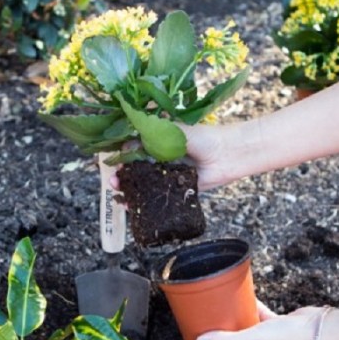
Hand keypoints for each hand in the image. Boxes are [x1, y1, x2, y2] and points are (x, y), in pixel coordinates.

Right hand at [109, 123, 244, 191]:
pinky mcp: (175, 190)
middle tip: (113, 182)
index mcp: (158, 142)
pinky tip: (132, 206)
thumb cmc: (202, 138)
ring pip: (143, 185)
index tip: (111, 163)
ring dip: (129, 191)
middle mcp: (160, 159)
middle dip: (122, 177)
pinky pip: (157, 197)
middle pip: (135, 169)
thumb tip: (127, 145)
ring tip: (119, 195)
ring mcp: (166, 176)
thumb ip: (152, 139)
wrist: (227, 155)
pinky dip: (144, 202)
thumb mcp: (174, 133)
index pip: (132, 150)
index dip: (121, 157)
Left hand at [177, 302, 327, 339]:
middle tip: (194, 329)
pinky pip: (254, 317)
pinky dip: (246, 309)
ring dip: (227, 323)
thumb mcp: (252, 339)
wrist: (318, 329)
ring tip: (212, 312)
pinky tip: (239, 298)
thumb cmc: (288, 339)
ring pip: (239, 332)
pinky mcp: (273, 327)